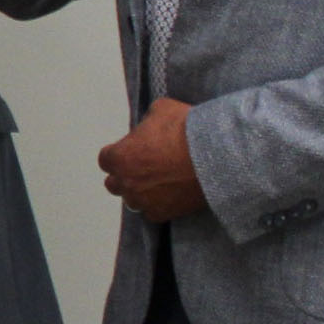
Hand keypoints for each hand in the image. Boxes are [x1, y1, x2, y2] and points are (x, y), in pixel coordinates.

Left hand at [100, 97, 205, 221]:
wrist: (217, 156)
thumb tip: (149, 126)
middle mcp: (126, 182)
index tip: (131, 150)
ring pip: (133, 200)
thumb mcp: (161, 109)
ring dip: (140, 191)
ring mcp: (143, 201)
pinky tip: (171, 194)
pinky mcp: (162, 213)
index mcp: (119, 157)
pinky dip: (158, 204)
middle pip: (114, 183)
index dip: (118, 154)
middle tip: (143, 166)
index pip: (106, 160)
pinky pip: (152, 212)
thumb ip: (147, 121)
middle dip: (125, 175)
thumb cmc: (186, 130)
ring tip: (160, 181)